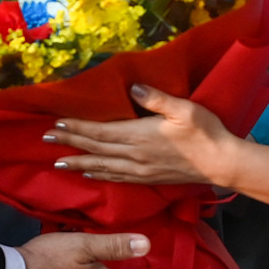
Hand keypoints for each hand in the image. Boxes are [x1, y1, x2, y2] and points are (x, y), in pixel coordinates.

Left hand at [44, 84, 232, 185]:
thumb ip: (157, 99)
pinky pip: (116, 177)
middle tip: (45, 140)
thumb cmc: (207, 133)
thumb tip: (133, 89)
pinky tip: (90, 174)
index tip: (56, 124)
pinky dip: (99, 175)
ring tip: (59, 162)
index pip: (99, 132)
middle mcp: (135, 155)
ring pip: (101, 166)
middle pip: (95, 149)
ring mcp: (140, 170)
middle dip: (69, 143)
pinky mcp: (148, 179)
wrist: (222, 164)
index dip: (76, 128)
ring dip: (78, 163)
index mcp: (139, 136)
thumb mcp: (185, 109)